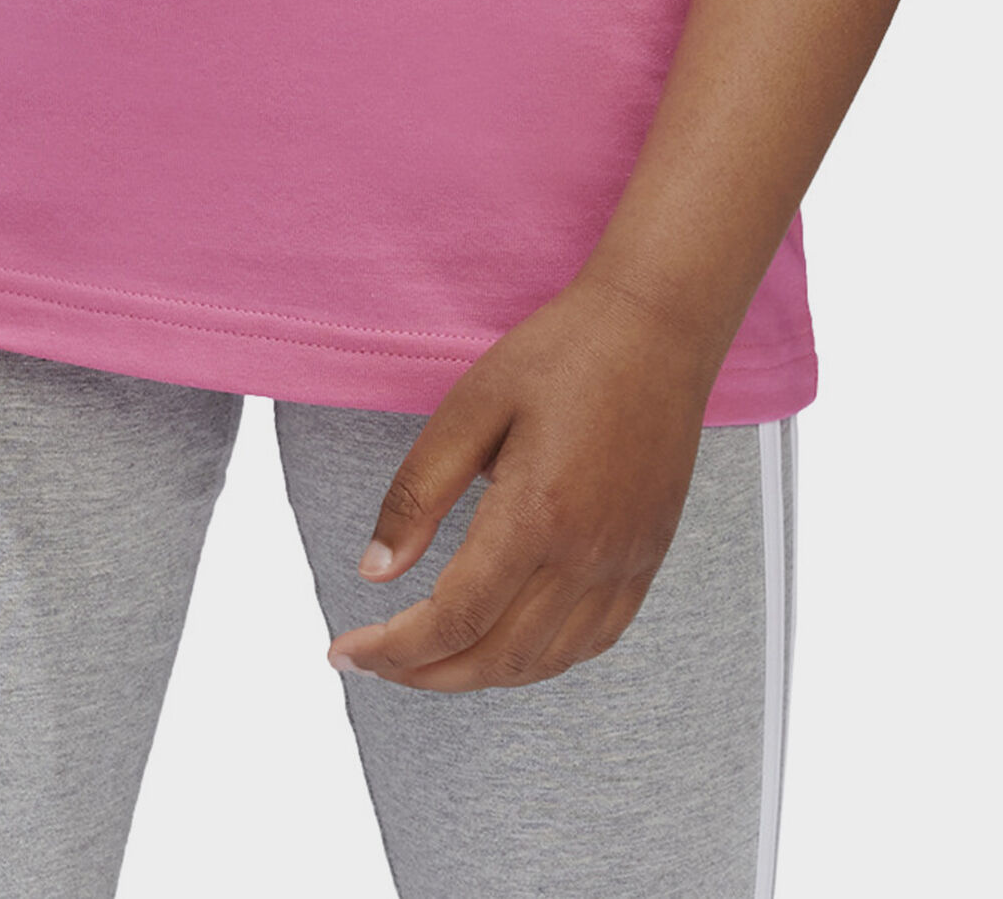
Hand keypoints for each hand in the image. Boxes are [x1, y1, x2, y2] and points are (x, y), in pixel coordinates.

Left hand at [326, 274, 718, 692]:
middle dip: (425, 674)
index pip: (454, 619)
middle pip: (496, 657)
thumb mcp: (470, 405)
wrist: (657, 327)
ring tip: (426, 660)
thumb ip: (419, 493)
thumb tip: (375, 570)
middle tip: (374, 663)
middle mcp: (587, 555)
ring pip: (545, 662)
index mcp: (537, 515)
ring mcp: (625, 563)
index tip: (346, 652)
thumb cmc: (563, 352)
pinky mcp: (646, 558)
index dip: (393, 649)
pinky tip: (506, 644)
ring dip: (478, 675)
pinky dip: (540, 662)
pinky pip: (593, 641)